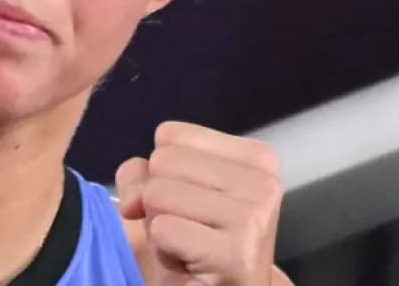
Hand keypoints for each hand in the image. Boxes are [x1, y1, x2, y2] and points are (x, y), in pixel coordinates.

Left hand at [116, 122, 285, 285]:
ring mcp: (254, 217)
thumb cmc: (192, 245)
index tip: (187, 205)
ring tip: (188, 246)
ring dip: (160, 227)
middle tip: (187, 230)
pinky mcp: (237, 253)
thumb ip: (142, 172)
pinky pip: (163, 229)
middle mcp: (264, 182)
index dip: (162, 172)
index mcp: (256, 158)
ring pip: (159, 193)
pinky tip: (190, 264)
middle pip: (163, 161)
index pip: (170, 133)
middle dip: (159, 200)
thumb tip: (134, 197)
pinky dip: (164, 250)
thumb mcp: (167, 195)